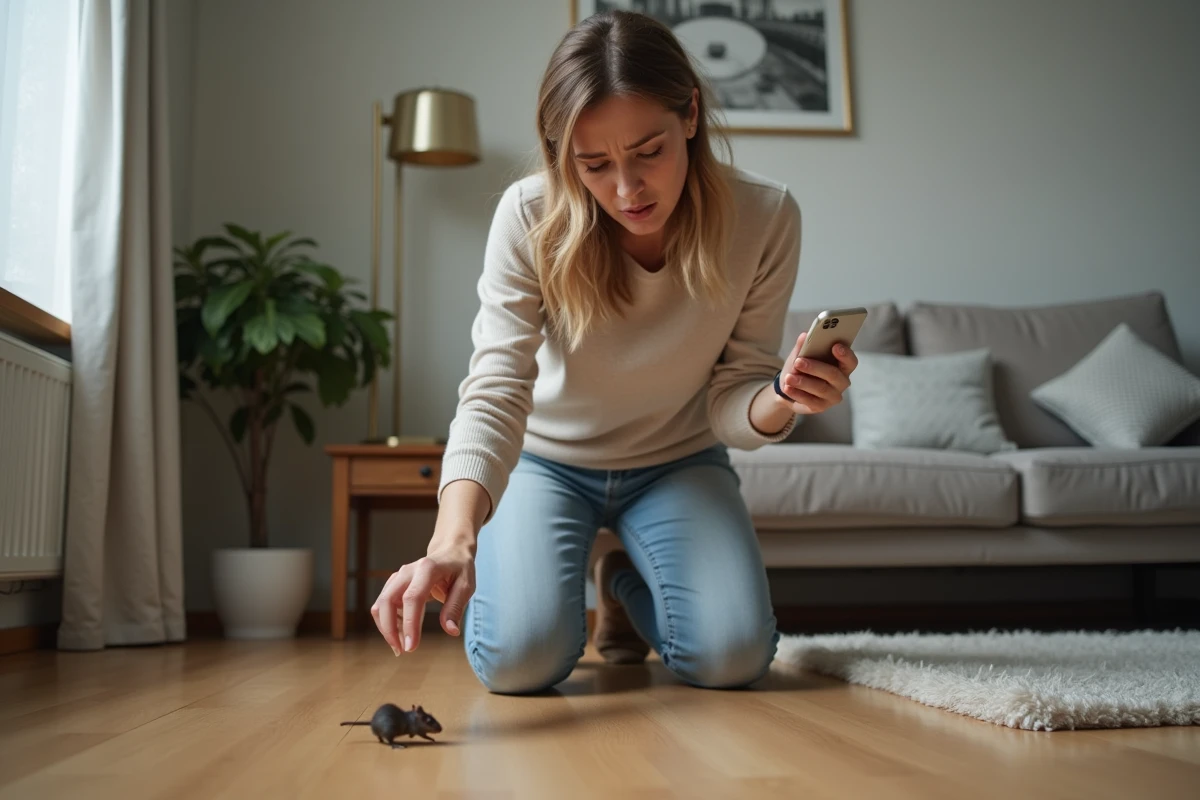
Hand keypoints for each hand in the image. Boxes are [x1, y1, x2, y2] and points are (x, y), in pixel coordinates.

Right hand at [370, 538, 474, 654]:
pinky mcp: (393, 584)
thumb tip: (451, 631)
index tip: (411, 647)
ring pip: (380, 604)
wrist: (449, 551)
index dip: (409, 624)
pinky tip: (401, 633)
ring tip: (400, 647)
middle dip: (390, 629)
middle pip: (387, 600)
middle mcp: (408, 571)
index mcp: (427, 569)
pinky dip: (388, 622)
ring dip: (386, 628)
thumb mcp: (466, 585)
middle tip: (403, 651)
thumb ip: (456, 607)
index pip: (412, 598)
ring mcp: (398, 576)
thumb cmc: (459, 569)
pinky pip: (382, 605)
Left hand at [776, 331, 857, 414]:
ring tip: (788, 377)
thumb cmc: (801, 368)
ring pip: (820, 388)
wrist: (788, 388)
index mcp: (842, 366)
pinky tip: (788, 388)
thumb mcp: (800, 355)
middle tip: (798, 362)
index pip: (851, 362)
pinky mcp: (821, 407)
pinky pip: (810, 401)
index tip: (835, 346)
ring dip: (803, 382)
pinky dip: (798, 393)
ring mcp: (833, 396)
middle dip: (815, 367)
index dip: (845, 354)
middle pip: (833, 374)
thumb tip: (804, 336)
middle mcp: (841, 382)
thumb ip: (804, 346)